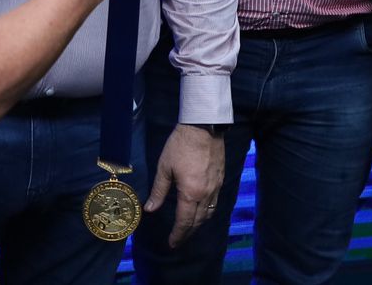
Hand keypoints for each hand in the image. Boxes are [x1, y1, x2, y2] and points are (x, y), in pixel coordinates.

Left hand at [144, 123, 225, 246]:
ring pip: (209, 214)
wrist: (204, 127)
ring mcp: (216, 187)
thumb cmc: (180, 145)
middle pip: (198, 221)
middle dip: (188, 233)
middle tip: (179, 240)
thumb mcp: (164, 167)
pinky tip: (202, 211)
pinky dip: (208, 212)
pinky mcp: (221, 180)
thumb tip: (149, 209)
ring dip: (199, 224)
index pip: (184, 221)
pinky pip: (215, 203)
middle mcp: (206, 194)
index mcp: (190, 193)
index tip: (172, 243)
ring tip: (189, 229)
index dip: (178, 234)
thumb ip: (158, 190)